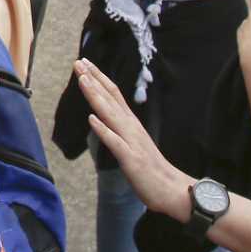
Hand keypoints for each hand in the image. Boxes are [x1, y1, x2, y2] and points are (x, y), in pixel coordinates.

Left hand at [75, 59, 190, 219]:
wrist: (172, 189)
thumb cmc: (151, 168)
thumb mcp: (133, 143)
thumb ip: (120, 129)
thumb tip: (102, 118)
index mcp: (131, 123)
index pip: (113, 94)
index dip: (98, 78)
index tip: (84, 63)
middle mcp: (131, 127)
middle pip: (110, 98)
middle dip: (93, 79)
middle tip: (78, 62)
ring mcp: (131, 141)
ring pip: (111, 114)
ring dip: (96, 96)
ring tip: (82, 80)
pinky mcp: (131, 158)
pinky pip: (115, 142)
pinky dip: (104, 130)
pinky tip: (92, 119)